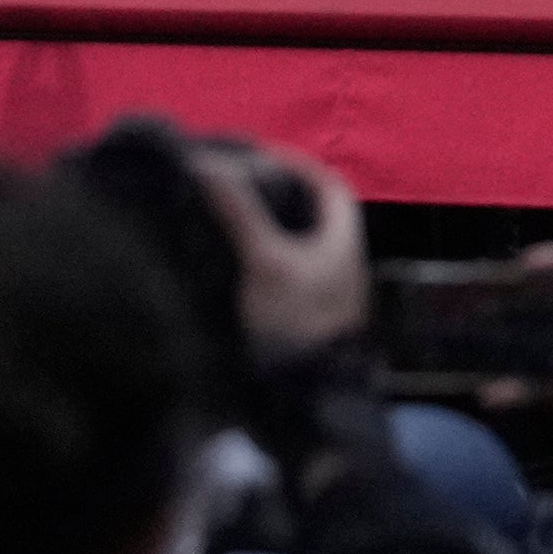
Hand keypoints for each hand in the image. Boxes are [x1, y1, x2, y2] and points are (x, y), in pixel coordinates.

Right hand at [193, 142, 367, 356]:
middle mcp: (337, 261)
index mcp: (343, 238)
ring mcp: (318, 292)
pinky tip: (218, 267)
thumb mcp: (266, 261)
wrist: (303, 397)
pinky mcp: (295, 320)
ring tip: (214, 220)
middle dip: (270, 199)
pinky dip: (250, 266)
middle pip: (307, 216)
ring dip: (256, 233)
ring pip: (288, 248)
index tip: (259, 156)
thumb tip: (208, 163)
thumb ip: (240, 213)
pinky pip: (274, 279)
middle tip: (228, 188)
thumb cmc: (296, 321)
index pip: (328, 185)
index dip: (296, 165)